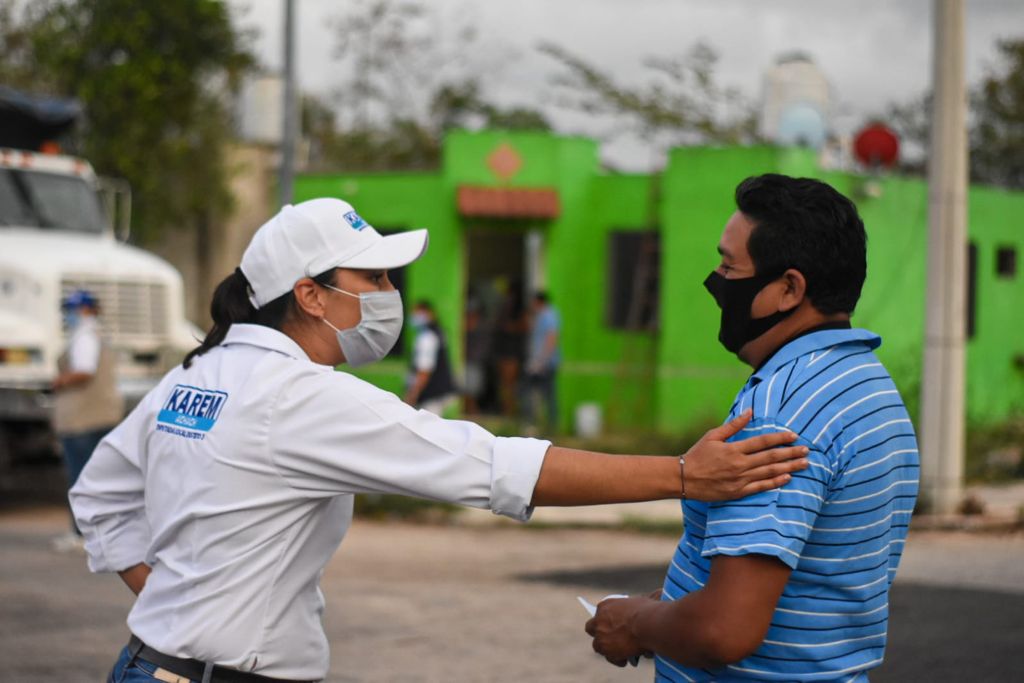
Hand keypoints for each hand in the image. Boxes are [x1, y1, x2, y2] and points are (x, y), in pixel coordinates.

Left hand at [585, 596, 654, 666]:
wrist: (648, 624)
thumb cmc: (647, 612)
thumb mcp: (636, 604)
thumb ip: (630, 610)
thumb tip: (636, 616)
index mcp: (604, 606)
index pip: (599, 614)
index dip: (606, 621)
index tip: (614, 626)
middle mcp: (598, 620)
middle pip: (591, 629)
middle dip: (599, 634)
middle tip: (611, 639)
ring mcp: (600, 635)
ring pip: (598, 645)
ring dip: (607, 649)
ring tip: (620, 653)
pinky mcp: (606, 649)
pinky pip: (609, 657)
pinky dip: (617, 660)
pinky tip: (625, 660)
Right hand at [683, 410, 808, 501]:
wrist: (683, 478)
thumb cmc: (697, 455)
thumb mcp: (712, 436)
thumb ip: (733, 425)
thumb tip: (750, 412)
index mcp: (733, 449)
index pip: (762, 442)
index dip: (780, 438)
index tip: (794, 436)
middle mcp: (739, 464)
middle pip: (771, 457)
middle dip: (790, 453)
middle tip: (807, 450)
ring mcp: (740, 480)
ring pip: (769, 472)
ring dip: (789, 467)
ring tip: (804, 464)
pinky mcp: (738, 492)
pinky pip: (761, 487)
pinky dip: (775, 482)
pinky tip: (788, 478)